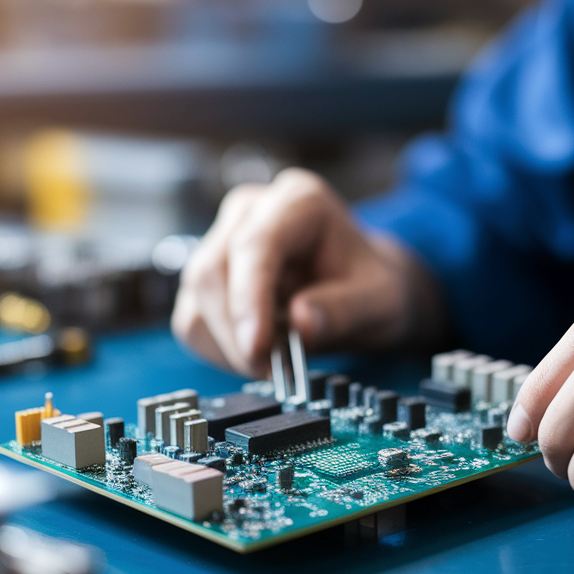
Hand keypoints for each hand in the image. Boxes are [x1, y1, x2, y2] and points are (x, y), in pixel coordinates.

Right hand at [172, 168, 442, 377]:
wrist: (359, 289)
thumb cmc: (368, 286)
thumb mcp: (381, 300)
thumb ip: (345, 310)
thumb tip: (301, 324)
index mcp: (298, 202)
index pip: (255, 245)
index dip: (249, 299)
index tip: (255, 348)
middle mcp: (251, 212)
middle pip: (213, 271)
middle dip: (236, 333)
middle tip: (272, 372)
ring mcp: (221, 240)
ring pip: (197, 298)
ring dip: (227, 345)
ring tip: (273, 363)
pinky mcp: (206, 277)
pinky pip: (193, 320)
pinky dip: (219, 350)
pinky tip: (255, 354)